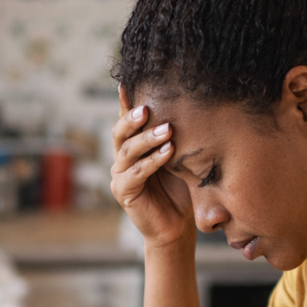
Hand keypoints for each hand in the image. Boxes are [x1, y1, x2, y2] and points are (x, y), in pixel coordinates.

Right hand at [109, 87, 194, 249]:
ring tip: (168, 130)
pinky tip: (169, 151)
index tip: (128, 81)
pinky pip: (136, 173)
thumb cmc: (180, 187)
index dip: (125, 101)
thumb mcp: (179, 156)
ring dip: (148, 138)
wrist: (177, 225)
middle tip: (148, 107)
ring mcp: (119, 174)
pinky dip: (152, 161)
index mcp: (133, 146)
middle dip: (133, 118)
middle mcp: (122, 157)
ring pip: (128, 150)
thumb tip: (187, 103)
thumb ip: (173, 136)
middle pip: (120, 132)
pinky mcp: (123, 191)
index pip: (127, 120)